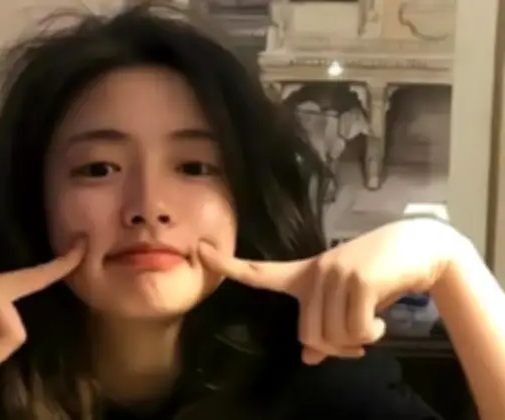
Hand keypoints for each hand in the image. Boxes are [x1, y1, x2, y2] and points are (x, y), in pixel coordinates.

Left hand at [199, 218, 459, 364]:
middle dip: (336, 349)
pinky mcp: (355, 278)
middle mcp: (313, 272)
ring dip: (357, 342)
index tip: (199, 250)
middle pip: (308, 334)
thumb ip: (326, 326)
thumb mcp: (348, 304)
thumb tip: (309, 357)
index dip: (227, 265)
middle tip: (358, 344)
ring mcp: (333, 273)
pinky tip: (381, 320)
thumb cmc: (381, 277)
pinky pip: (354, 330)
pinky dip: (371, 335)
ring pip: (332, 336)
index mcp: (304, 275)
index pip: (258, 272)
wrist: (421, 249)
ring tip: (372, 326)